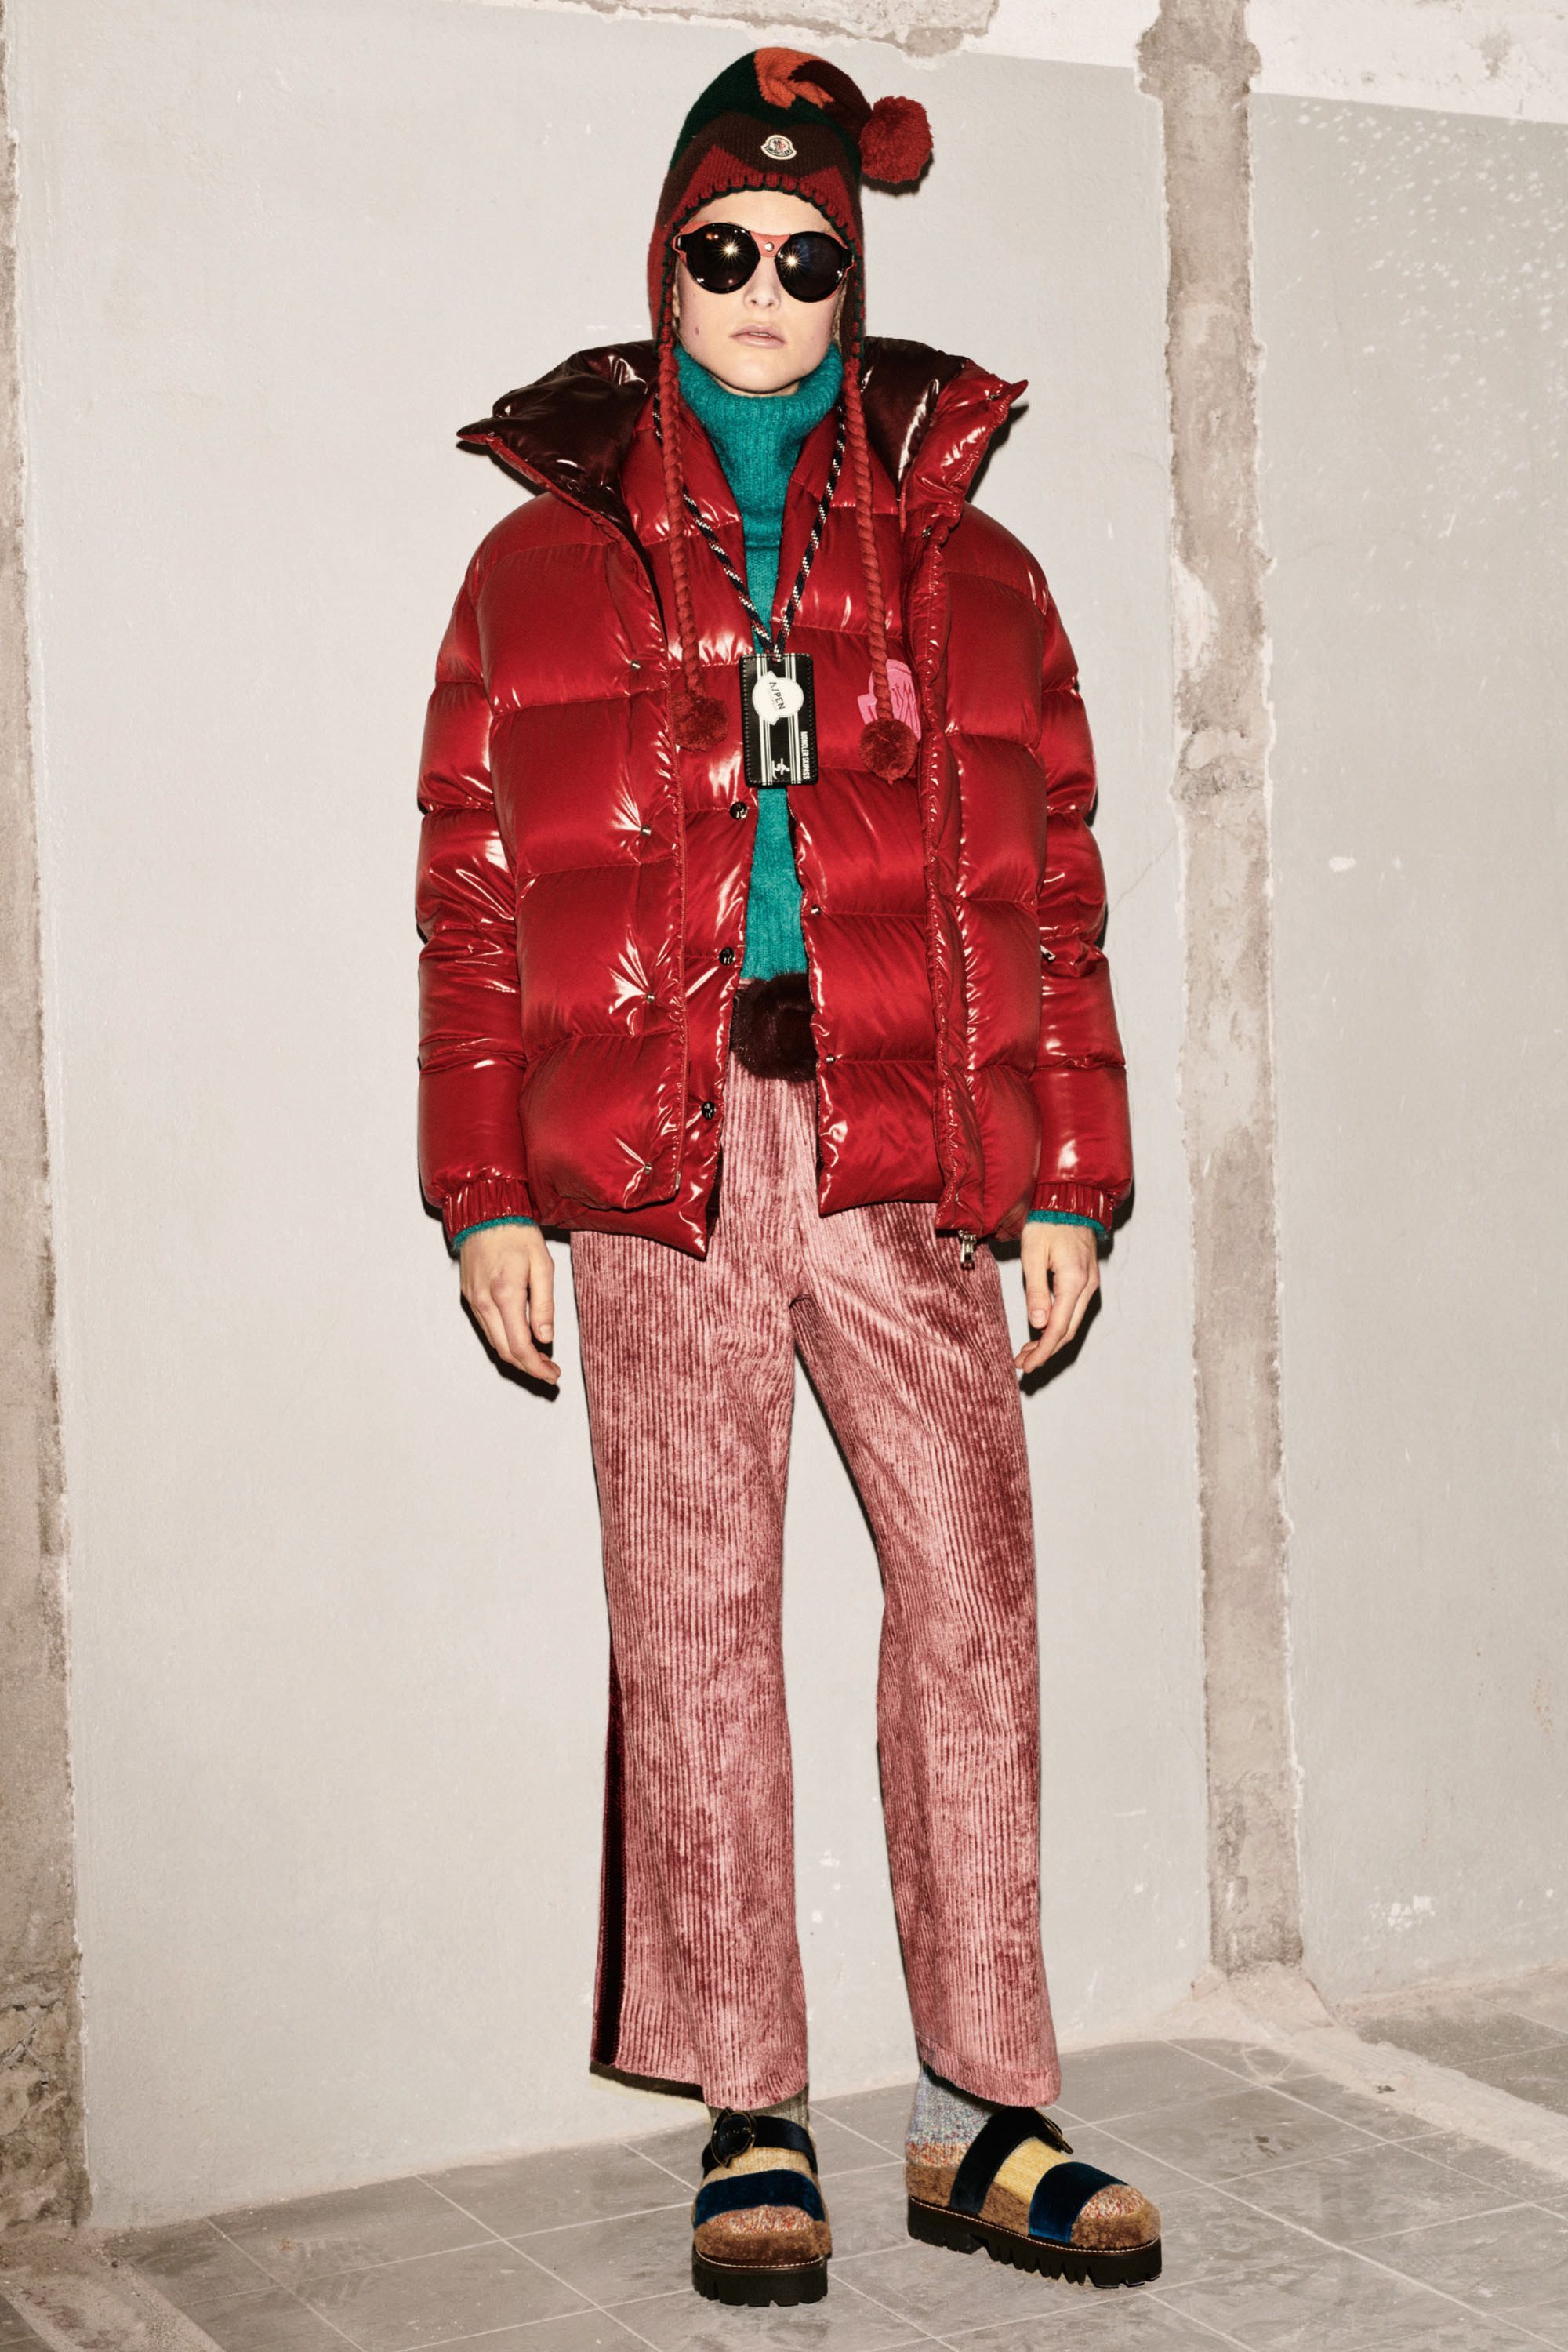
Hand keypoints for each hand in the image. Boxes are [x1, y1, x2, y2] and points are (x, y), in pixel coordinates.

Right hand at [460, 1224, 559, 1384]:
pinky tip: (521, 1337)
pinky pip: (486, 1327)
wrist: (485, 1211)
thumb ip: (545, 1304)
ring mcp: (473, 1300)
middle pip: (505, 1351)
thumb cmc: (517, 1233)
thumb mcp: (543, 1265)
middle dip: (528, 1367)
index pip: (520, 1346)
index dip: (537, 1367)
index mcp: (505, 1294)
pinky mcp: (469, 1295)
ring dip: (516, 1356)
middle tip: (550, 1371)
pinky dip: (504, 1339)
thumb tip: (546, 1338)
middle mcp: (484, 1302)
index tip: (553, 1375)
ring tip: (540, 1358)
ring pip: (494, 1342)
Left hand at [1015, 1221, 1098, 1374]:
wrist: (1069, 1198)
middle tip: (1022, 1363)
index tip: (1026, 1366)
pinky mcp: (1087, 1278)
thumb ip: (1036, 1291)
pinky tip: (1043, 1328)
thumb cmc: (1047, 1221)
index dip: (1042, 1351)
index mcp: (1074, 1281)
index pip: (1058, 1328)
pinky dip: (1059, 1324)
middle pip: (1068, 1331)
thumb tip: (1038, 1324)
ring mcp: (1091, 1282)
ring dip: (1051, 1339)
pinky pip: (1075, 1309)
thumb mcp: (1033, 1255)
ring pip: (1072, 1322)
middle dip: (1045, 1351)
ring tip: (1028, 1351)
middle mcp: (1088, 1285)